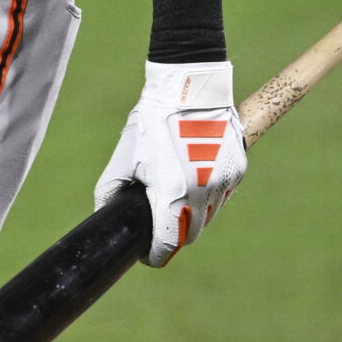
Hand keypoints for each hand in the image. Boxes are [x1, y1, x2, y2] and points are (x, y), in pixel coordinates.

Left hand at [93, 60, 247, 266]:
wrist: (189, 86)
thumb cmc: (152, 119)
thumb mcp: (124, 155)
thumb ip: (109, 190)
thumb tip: (104, 214)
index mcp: (173, 191)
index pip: (168, 244)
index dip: (154, 255)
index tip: (146, 254)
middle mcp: (203, 191)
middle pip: (189, 235)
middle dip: (172, 236)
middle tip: (156, 224)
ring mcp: (224, 181)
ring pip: (208, 217)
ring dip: (192, 217)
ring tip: (173, 197)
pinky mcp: (238, 169)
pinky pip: (221, 196)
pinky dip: (207, 197)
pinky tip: (192, 179)